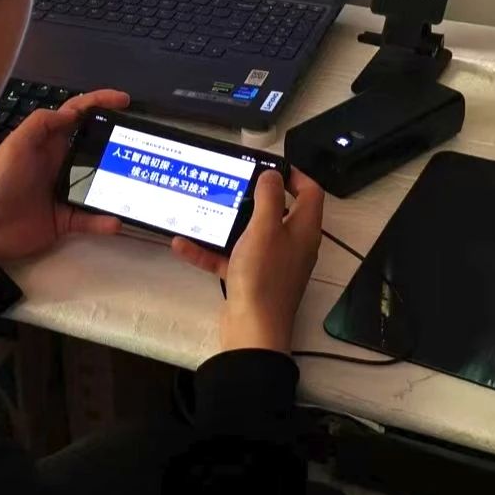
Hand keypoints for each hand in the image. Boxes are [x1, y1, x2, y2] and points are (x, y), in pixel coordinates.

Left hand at [0, 89, 129, 266]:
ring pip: (100, 184)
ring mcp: (65, 192)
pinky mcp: (66, 220)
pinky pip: (92, 218)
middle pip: (95, 148)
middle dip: (117, 143)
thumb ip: (41, 123)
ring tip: (138, 183)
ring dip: (118, 184)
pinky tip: (116, 221)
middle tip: (140, 144)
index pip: (78, 115)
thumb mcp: (16, 145)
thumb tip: (73, 111)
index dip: (100, 103)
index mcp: (48, 142)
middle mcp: (61, 164)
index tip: (125, 100)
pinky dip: (104, 220)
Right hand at [171, 169, 323, 352]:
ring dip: (227, 221)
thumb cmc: (264, 277)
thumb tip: (272, 174)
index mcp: (303, 230)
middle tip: (233, 182)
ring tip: (207, 206)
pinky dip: (209, 251)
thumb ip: (269, 197)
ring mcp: (270, 263)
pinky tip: (184, 244)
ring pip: (250, 234)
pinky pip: (229, 257)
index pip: (310, 193)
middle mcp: (291, 245)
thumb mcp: (265, 228)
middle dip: (254, 195)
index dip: (294, 174)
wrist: (252, 330)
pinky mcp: (250, 278)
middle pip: (278, 211)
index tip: (270, 164)